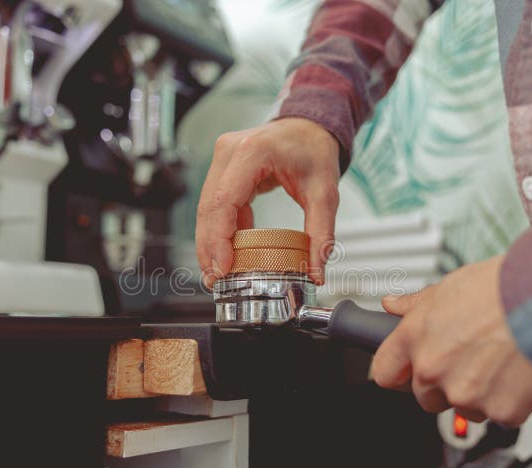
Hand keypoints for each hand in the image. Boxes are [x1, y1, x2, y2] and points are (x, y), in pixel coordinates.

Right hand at [196, 117, 340, 285]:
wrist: (310, 126)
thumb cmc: (314, 149)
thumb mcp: (324, 193)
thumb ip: (321, 234)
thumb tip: (315, 271)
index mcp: (252, 151)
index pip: (224, 201)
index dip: (219, 238)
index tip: (223, 266)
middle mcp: (229, 151)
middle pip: (208, 208)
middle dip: (209, 247)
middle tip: (215, 278)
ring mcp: (223, 158)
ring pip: (207, 208)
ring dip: (210, 242)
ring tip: (218, 272)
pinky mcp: (224, 168)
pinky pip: (216, 204)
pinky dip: (221, 230)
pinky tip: (228, 253)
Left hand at [370, 255, 531, 425]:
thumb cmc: (503, 287)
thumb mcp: (450, 286)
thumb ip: (416, 304)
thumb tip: (392, 305)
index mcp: (415, 338)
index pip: (384, 373)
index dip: (397, 374)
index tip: (407, 373)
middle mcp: (434, 370)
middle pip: (424, 397)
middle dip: (443, 384)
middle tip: (470, 360)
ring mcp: (465, 394)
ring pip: (463, 407)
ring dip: (477, 394)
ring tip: (500, 360)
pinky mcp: (500, 411)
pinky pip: (498, 415)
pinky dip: (509, 401)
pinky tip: (519, 372)